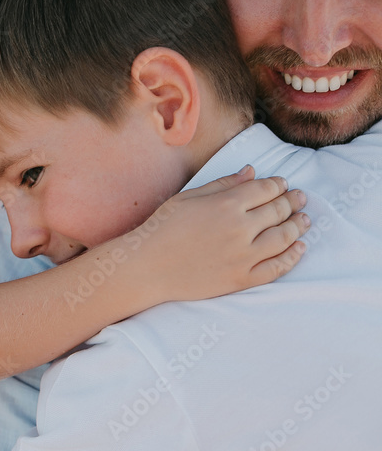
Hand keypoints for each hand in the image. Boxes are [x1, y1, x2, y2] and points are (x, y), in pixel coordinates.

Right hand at [129, 165, 310, 303]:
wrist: (146, 267)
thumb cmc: (162, 229)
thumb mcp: (188, 198)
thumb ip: (223, 184)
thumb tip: (252, 172)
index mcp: (226, 204)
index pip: (266, 189)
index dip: (279, 185)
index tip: (284, 184)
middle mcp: (240, 229)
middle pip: (279, 211)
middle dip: (293, 202)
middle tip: (301, 199)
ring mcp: (243, 256)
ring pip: (284, 238)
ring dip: (298, 227)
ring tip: (305, 221)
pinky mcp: (241, 279)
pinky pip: (276, 268)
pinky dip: (292, 257)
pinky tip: (299, 248)